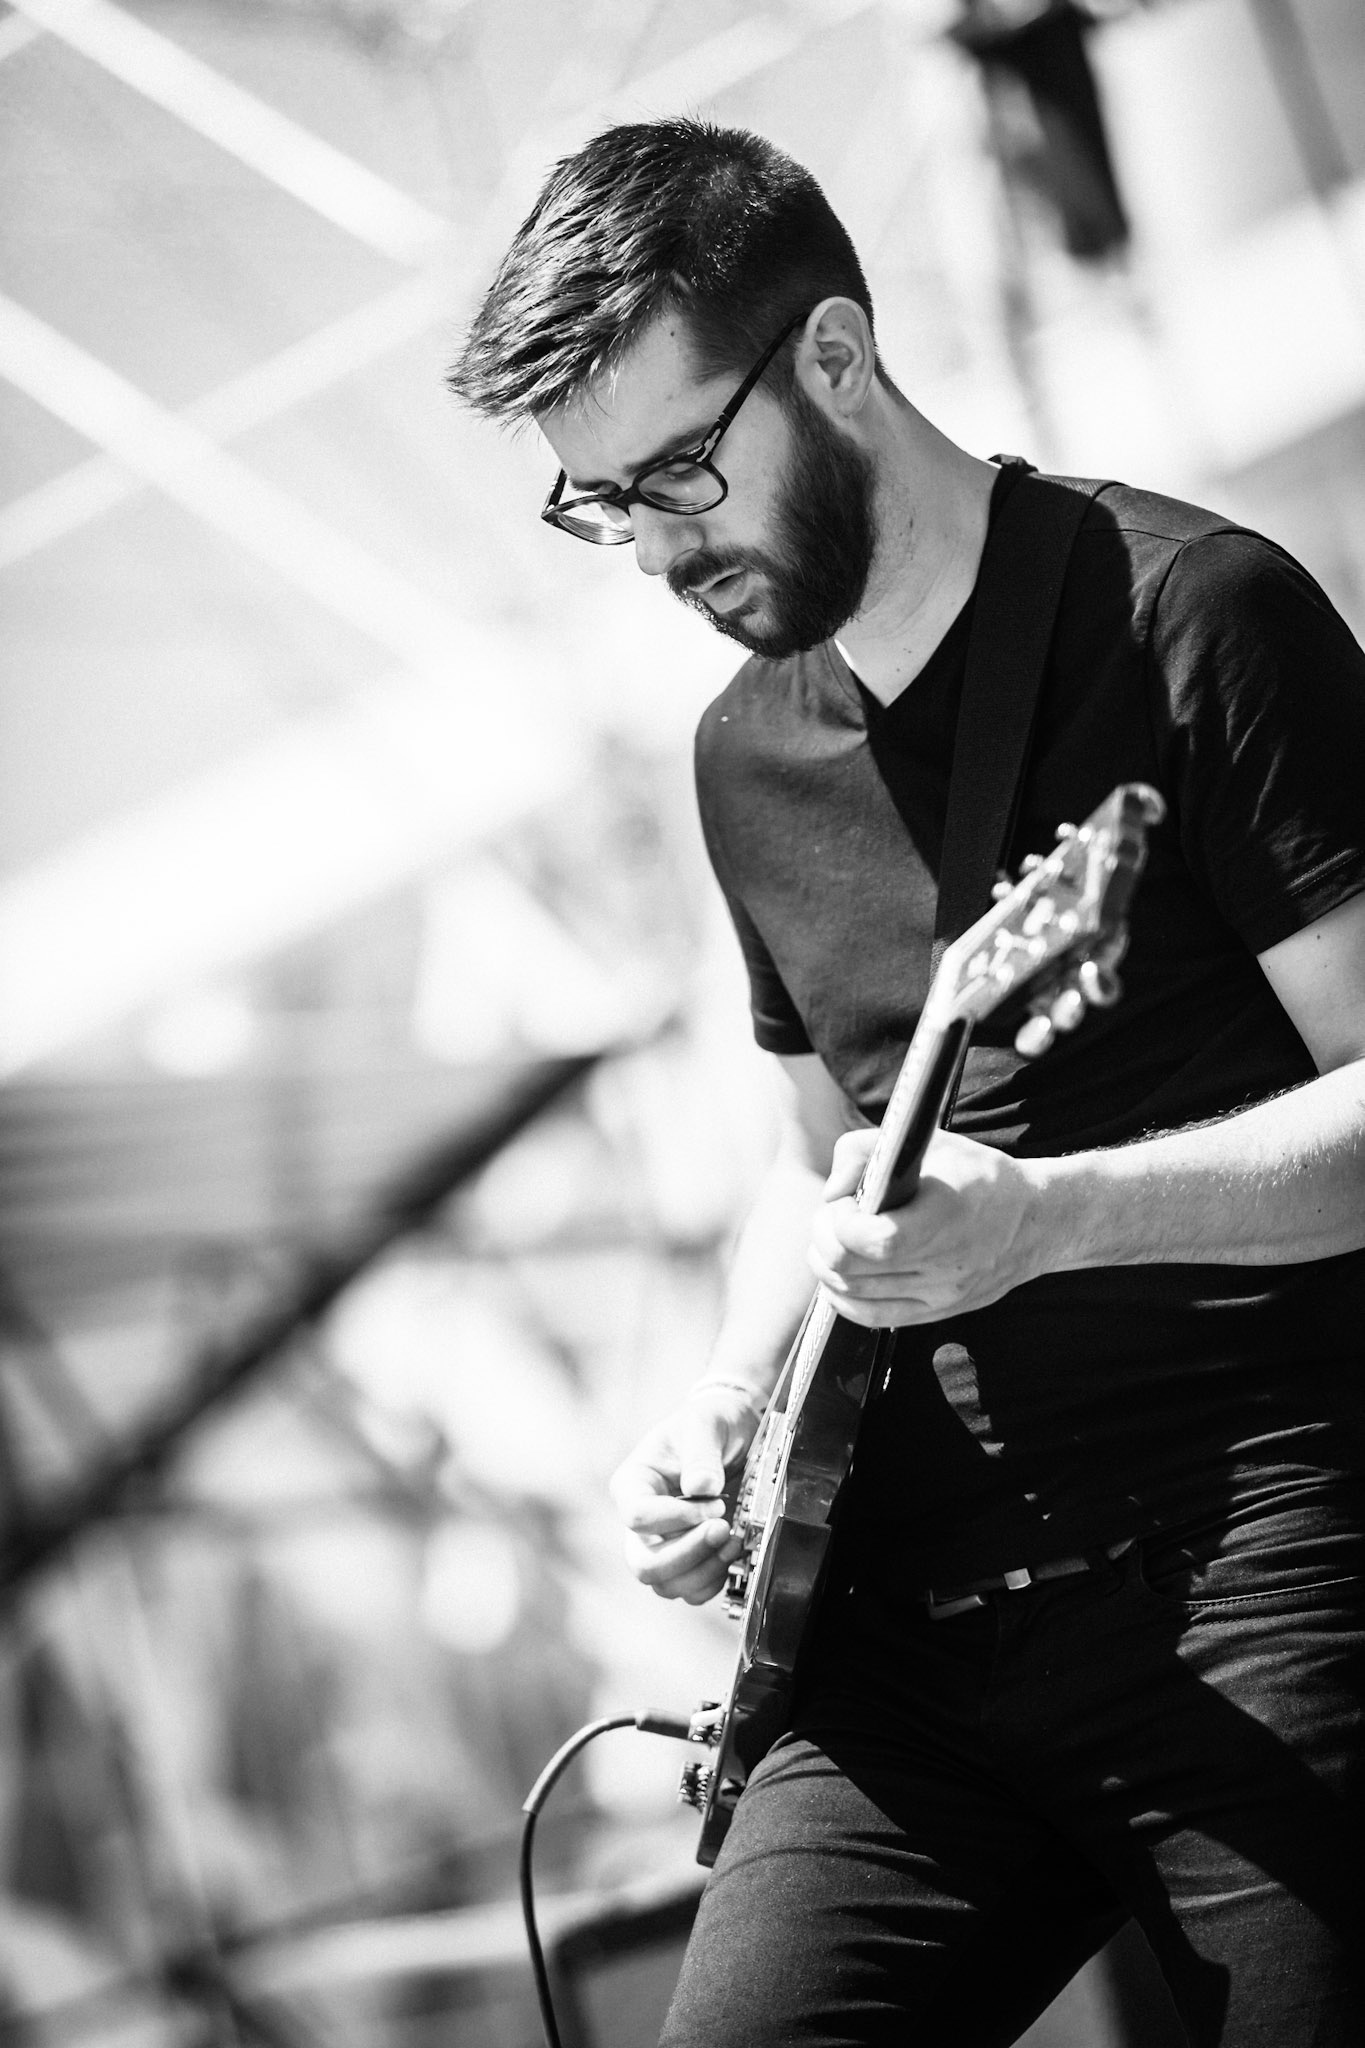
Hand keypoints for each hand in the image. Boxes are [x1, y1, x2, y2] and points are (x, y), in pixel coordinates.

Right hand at [609, 1384, 764, 1604]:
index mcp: (633, 1485)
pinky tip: (733, 1551)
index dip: (676, 1518)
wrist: (733, 1436)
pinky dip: (714, 1579)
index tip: (715, 1504)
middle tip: (723, 1529)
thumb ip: (701, 1453)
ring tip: (734, 1540)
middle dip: (688, 1554)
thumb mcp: (705, 1424)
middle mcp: (641, 1523)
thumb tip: (702, 1488)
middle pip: (644, 1563)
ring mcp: (662, 1546)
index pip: (637, 1516)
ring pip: (668, 1584)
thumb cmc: (710, 1425)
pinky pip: (691, 1590)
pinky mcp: (688, 1561)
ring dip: (705, 1570)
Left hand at [808, 1125, 1042, 1325]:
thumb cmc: (977, 1175)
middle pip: (851, 1269)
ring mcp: (941, 1295)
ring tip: (836, 1239)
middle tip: (831, 1217)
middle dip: (824, 1238)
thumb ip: (865, 1151)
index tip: (843, 1201)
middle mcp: (945, 1264)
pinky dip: (844, 1297)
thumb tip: (831, 1193)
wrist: (1034, 1220)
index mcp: (946, 1218)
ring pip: (853, 1295)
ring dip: (829, 1265)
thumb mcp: (927, 1141)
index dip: (842, 1222)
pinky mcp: (937, 1312)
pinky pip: (872, 1318)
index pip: (876, 1240)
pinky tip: (843, 1274)